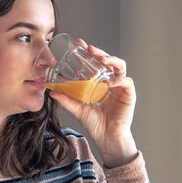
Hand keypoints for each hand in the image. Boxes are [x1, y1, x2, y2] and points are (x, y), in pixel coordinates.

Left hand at [48, 39, 137, 167]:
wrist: (106, 138)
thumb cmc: (95, 124)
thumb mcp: (78, 109)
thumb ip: (66, 100)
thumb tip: (52, 91)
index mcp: (100, 83)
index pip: (95, 63)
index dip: (89, 53)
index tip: (79, 45)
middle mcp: (111, 82)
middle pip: (109, 61)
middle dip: (100, 52)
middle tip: (90, 49)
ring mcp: (121, 87)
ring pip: (120, 66)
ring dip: (112, 60)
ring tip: (102, 59)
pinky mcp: (129, 94)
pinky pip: (126, 81)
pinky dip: (118, 79)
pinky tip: (110, 81)